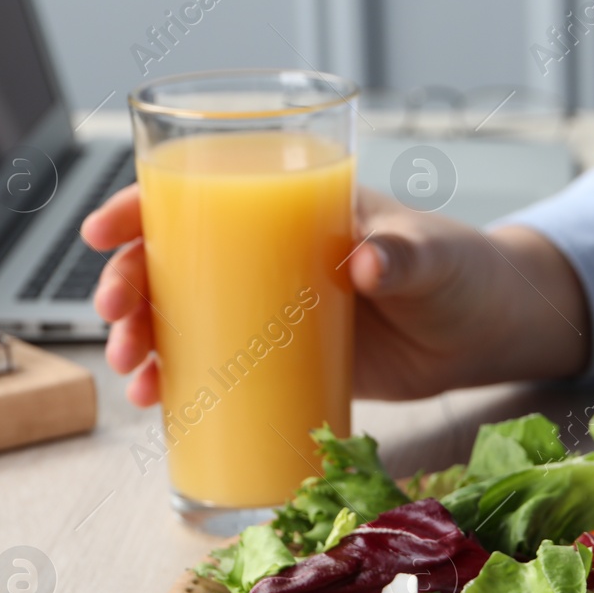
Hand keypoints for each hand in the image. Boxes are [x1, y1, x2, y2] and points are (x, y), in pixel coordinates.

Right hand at [80, 184, 590, 405]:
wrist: (489, 330)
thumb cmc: (463, 270)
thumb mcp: (434, 256)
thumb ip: (404, 256)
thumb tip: (364, 263)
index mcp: (296, 207)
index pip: (202, 192)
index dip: (142, 207)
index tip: (104, 234)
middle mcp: (271, 254)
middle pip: (174, 259)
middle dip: (129, 286)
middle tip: (118, 320)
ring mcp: (274, 307)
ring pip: (184, 314)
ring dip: (143, 337)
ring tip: (134, 372)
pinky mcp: (286, 356)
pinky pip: (218, 363)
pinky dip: (180, 378)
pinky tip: (156, 400)